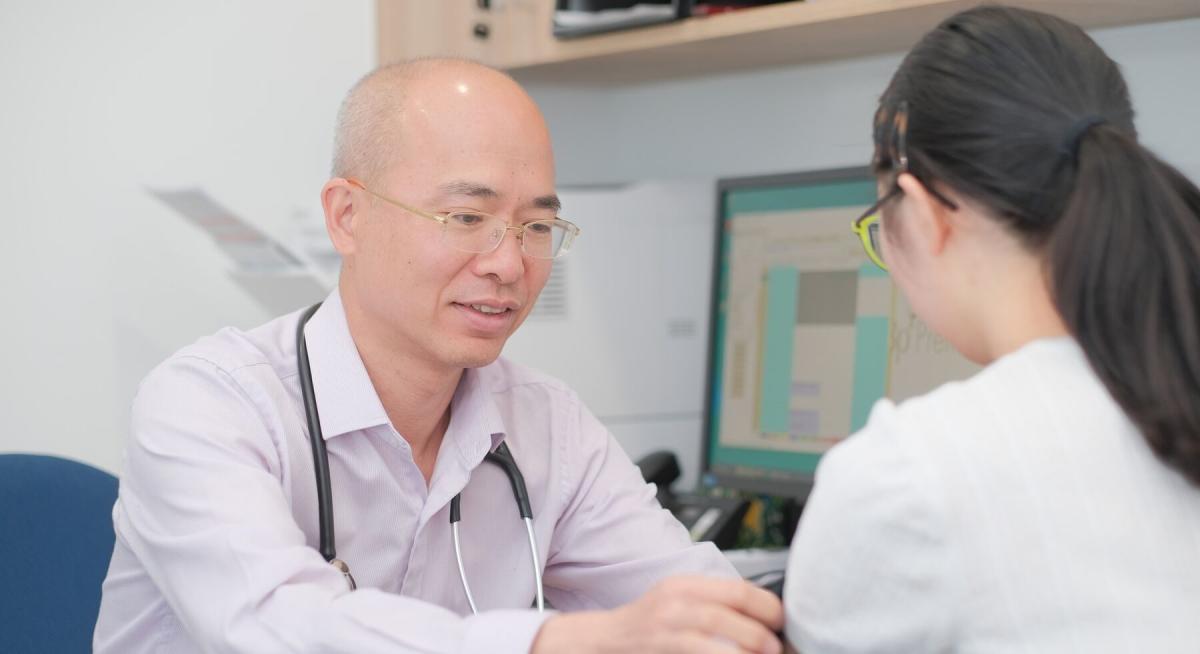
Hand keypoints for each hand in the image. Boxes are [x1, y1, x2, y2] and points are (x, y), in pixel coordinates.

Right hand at [531, 576, 783, 653]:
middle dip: (763, 633)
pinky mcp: (661, 647)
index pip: (738, 589)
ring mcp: (666, 626)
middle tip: (777, 647)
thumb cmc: (644, 626)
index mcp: (684, 585)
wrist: (601, 642)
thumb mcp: (676, 603)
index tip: (782, 621)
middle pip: (732, 611)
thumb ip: (711, 603)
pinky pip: (702, 653)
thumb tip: (758, 617)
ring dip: (748, 648)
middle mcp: (675, 601)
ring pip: (720, 635)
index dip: (767, 606)